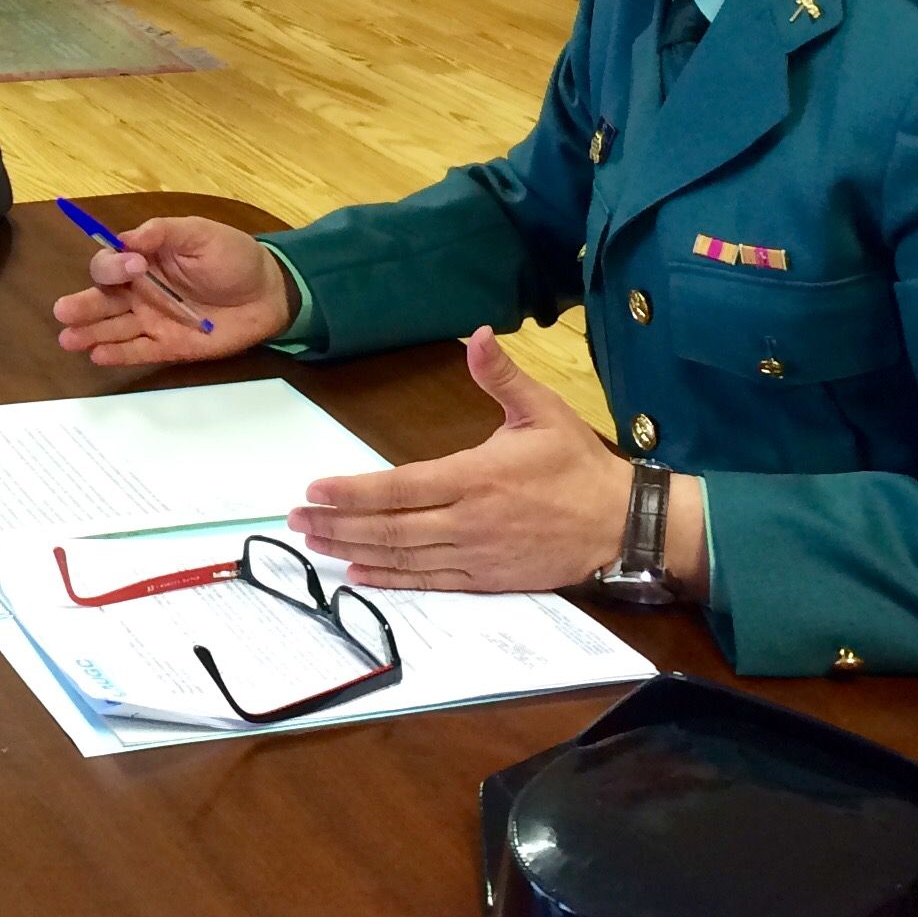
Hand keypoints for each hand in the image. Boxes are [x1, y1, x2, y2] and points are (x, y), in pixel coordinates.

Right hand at [48, 217, 291, 365]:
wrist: (268, 293)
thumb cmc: (233, 257)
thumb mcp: (201, 233)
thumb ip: (163, 233)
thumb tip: (126, 239)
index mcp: (146, 259)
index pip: (113, 262)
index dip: (115, 265)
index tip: (134, 266)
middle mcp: (141, 290)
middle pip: (103, 297)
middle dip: (82, 304)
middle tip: (63, 312)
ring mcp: (153, 320)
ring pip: (113, 326)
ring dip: (90, 332)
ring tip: (67, 339)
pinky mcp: (168, 345)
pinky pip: (138, 350)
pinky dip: (118, 354)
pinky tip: (97, 356)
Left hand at [291, 329, 645, 591]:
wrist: (622, 525)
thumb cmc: (578, 465)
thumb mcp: (544, 410)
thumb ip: (502, 377)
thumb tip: (478, 334)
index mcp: (476, 476)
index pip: (400, 486)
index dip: (353, 492)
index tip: (315, 490)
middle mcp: (468, 520)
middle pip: (390, 526)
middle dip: (337, 524)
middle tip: (295, 520)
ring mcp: (475, 555)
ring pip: (403, 556)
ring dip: (353, 550)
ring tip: (314, 544)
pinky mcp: (486, 579)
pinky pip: (428, 582)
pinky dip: (390, 580)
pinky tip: (359, 574)